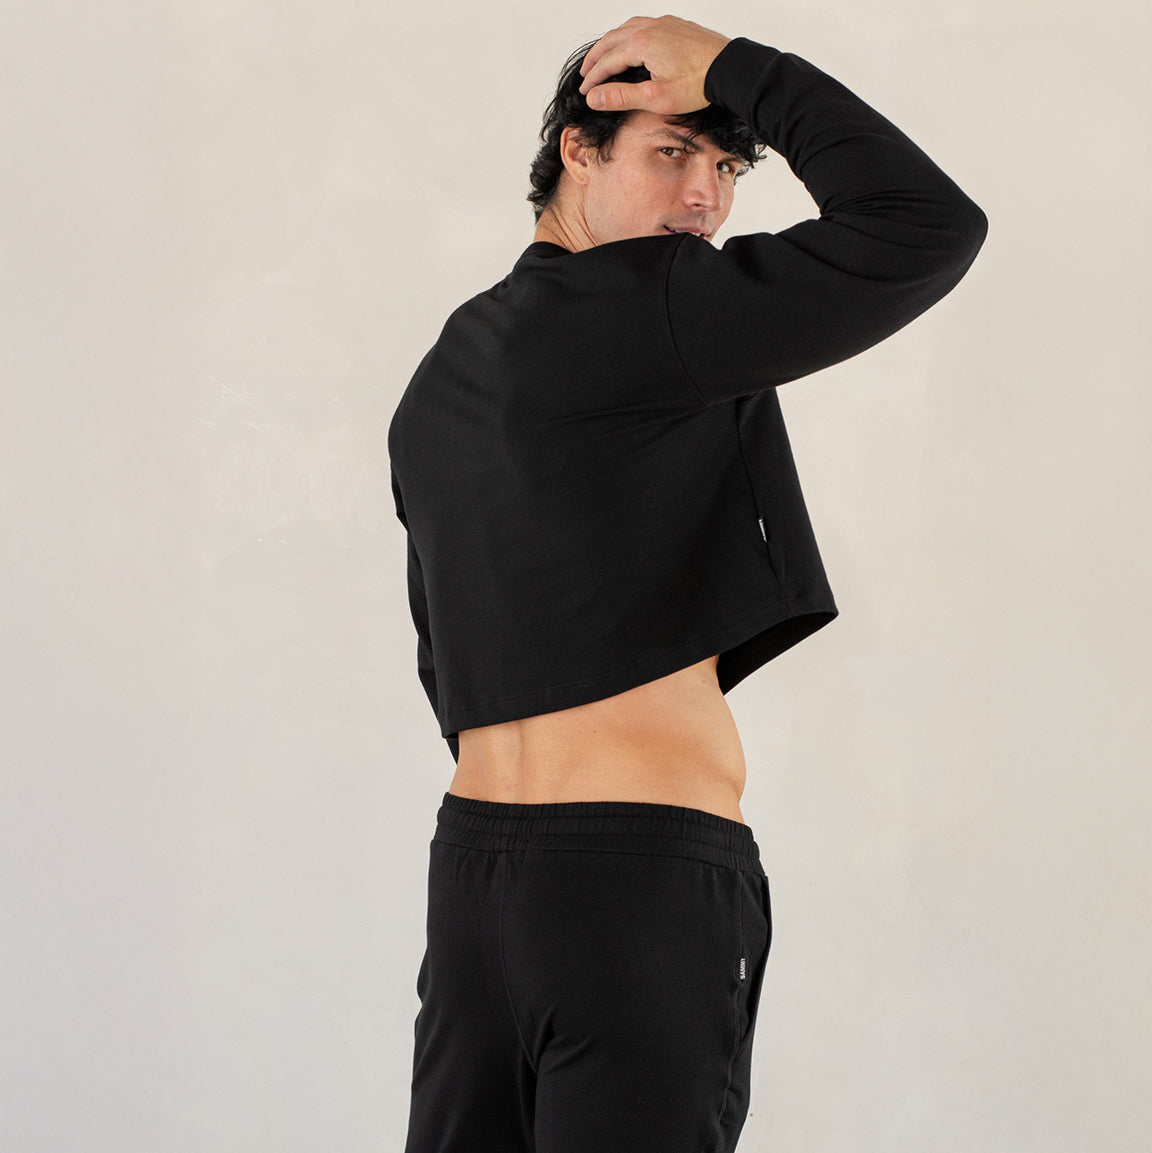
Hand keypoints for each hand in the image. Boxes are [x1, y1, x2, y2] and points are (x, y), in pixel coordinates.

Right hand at [577, 15, 730, 114]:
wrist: (728, 68)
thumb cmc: (696, 85)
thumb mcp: (655, 98)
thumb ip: (622, 97)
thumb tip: (593, 98)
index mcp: (641, 43)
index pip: (607, 61)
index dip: (593, 78)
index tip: (585, 92)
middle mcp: (650, 27)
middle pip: (612, 40)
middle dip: (596, 58)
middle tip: (585, 74)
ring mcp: (664, 23)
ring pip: (627, 28)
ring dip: (611, 43)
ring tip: (603, 57)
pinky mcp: (676, 25)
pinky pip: (644, 24)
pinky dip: (629, 34)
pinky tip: (631, 43)